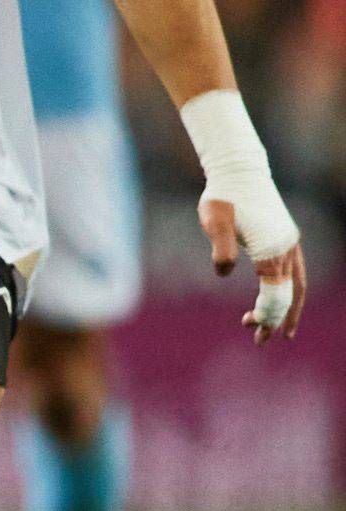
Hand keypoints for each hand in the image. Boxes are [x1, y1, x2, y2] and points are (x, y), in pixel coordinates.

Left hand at [200, 196, 308, 342]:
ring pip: (295, 284)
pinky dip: (290, 289)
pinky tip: (278, 296)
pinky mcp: (285, 237)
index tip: (252, 328)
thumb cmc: (223, 197)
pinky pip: (294, 271)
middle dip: (276, 318)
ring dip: (287, 307)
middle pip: (287, 293)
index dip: (266, 313)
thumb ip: (221, 247)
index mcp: (271, 250)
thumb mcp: (215, 221)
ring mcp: (288, 242)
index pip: (274, 293)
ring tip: (279, 329)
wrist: (239, 171)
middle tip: (260, 340)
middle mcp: (286, 249)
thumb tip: (224, 273)